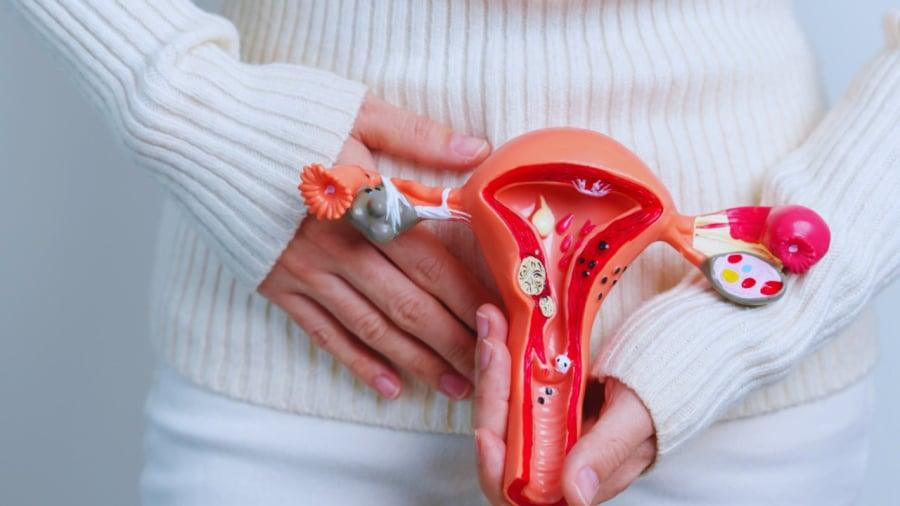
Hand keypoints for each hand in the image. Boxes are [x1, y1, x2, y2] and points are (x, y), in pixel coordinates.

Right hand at [259, 94, 491, 399]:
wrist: (196, 129)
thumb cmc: (281, 114)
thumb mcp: (356, 108)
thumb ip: (420, 136)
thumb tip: (479, 152)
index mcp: (365, 205)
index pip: (430, 261)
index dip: (467, 294)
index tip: (498, 319)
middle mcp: (339, 248)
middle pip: (409, 304)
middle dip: (453, 340)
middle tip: (490, 368)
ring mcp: (305, 272)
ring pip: (373, 328)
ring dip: (418, 361)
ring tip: (455, 387)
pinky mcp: (276, 286)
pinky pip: (324, 334)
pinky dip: (358, 363)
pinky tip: (389, 386)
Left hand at [473, 304, 655, 504]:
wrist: (673, 363)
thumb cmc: (660, 397)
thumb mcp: (636, 419)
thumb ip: (606, 452)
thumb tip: (575, 494)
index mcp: (570, 479)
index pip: (516, 486)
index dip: (495, 466)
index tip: (486, 434)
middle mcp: (549, 456)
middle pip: (500, 440)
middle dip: (490, 394)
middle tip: (491, 344)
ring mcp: (543, 423)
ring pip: (500, 406)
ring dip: (491, 367)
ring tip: (492, 323)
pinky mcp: (541, 395)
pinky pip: (510, 383)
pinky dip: (504, 355)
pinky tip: (499, 325)